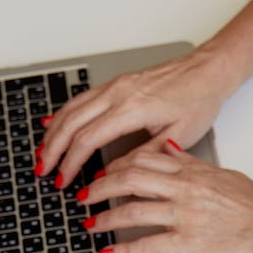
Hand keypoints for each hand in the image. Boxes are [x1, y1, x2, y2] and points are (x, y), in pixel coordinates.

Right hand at [39, 45, 238, 188]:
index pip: (88, 140)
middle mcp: (118, 93)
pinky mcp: (118, 82)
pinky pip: (81, 98)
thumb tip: (113, 175)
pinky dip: (63, 113)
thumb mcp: (176, 138)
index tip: (64, 183)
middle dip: (53, 150)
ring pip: (72, 108)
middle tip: (44, 172)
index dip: (71, 164)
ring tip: (43, 154)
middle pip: (72, 123)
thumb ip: (142, 158)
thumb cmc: (198, 101)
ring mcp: (116, 85)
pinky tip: (53, 123)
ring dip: (53, 132)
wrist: (209, 70)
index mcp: (131, 109)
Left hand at [77, 141, 252, 252]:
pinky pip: (148, 245)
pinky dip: (124, 250)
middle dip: (100, 188)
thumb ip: (190, 162)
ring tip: (89, 225)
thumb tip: (168, 148)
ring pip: (133, 211)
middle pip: (130, 180)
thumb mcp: (221, 174)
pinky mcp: (188, 242)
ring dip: (105, 218)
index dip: (115, 166)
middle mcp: (184, 189)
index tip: (101, 173)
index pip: (143, 160)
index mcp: (191, 171)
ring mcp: (184, 215)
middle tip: (84, 196)